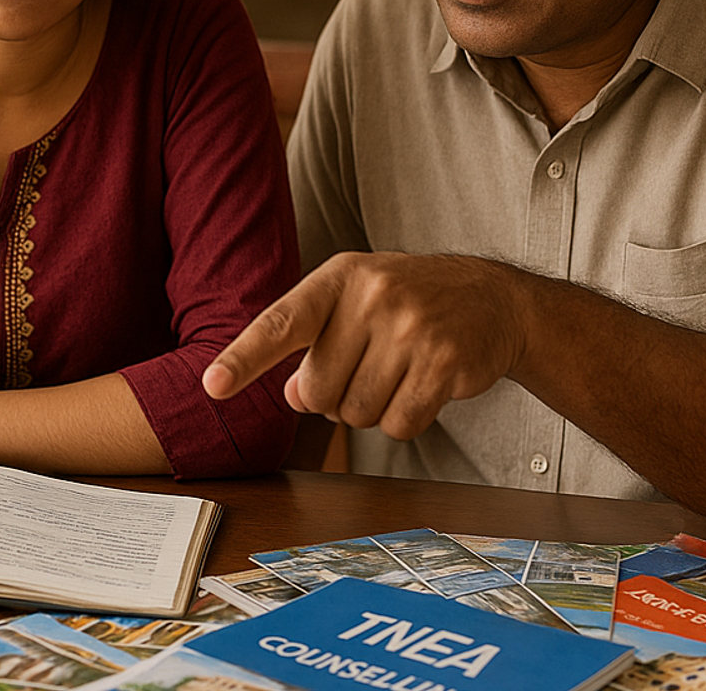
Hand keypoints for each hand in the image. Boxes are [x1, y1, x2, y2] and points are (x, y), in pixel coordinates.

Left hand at [203, 252, 530, 440]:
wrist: (494, 298)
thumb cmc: (410, 303)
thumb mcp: (356, 303)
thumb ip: (315, 343)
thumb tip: (290, 394)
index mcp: (340, 278)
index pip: (281, 323)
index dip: (243, 358)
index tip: (211, 386)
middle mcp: (373, 297)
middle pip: (317, 391)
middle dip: (333, 398)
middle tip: (365, 370)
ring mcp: (411, 329)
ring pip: (356, 414)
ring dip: (371, 411)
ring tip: (396, 374)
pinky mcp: (443, 363)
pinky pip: (398, 425)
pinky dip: (404, 421)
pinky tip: (422, 388)